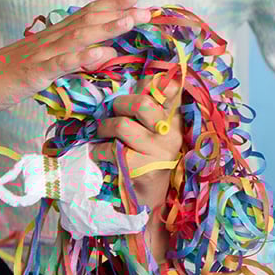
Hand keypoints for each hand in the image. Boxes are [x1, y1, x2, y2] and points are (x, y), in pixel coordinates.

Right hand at [0, 0, 149, 116]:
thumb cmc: (7, 76)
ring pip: (79, 37)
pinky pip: (62, 63)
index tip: (136, 0)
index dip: (111, 7)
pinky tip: (103, 53)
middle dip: (119, 13)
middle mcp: (50, 40)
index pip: (86, 16)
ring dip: (107, 28)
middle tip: (147, 8)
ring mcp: (42, 54)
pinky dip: (84, 57)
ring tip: (131, 21)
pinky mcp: (34, 73)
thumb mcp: (42, 65)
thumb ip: (68, 58)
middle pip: (88, 21)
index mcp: (53, 37)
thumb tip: (98, 54)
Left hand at [92, 77, 182, 263]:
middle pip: (142, 103)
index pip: (172, 89)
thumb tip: (152, 72)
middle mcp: (171, 135)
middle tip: (111, 111)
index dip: (159, 77)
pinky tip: (100, 156)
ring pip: (122, 125)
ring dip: (105, 128)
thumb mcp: (156, 134)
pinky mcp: (141, 169)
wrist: (150, 204)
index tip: (151, 71)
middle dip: (119, 104)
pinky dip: (99, 151)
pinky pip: (110, 150)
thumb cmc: (148, 163)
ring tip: (102, 134)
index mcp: (175, 121)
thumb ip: (155, 107)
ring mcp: (157, 153)